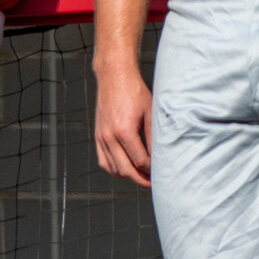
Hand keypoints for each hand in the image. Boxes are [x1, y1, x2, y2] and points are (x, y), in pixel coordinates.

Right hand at [94, 61, 153, 186]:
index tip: (161, 172)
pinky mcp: (97, 135)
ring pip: (113, 168)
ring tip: (141, 176)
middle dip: (140, 179)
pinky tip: (125, 168)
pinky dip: (114, 168)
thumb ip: (154, 137)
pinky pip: (103, 161)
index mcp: (124, 131)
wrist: (114, 76)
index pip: (140, 161)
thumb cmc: (134, 91)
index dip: (151, 170)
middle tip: (153, 182)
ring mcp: (101, 137)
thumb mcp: (150, 112)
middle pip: (125, 170)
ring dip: (128, 175)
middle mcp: (110, 137)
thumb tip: (160, 156)